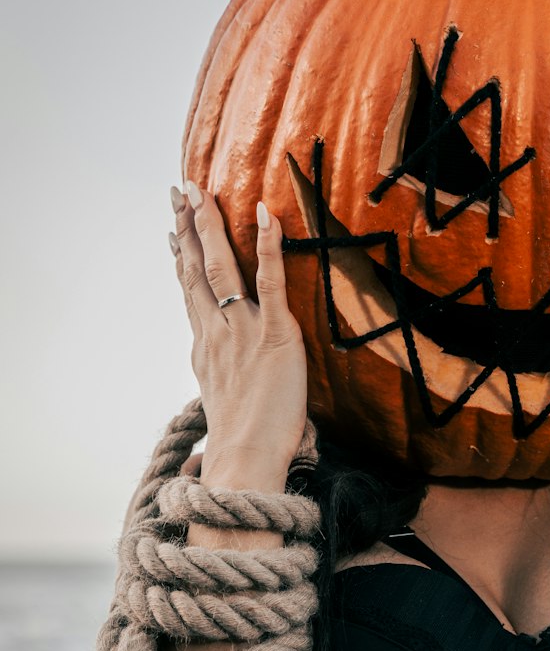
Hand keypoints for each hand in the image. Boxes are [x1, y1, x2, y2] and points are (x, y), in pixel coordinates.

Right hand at [169, 181, 307, 475]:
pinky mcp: (275, 334)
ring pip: (221, 267)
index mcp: (205, 347)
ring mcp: (242, 330)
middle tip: (179, 191)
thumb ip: (220, 376)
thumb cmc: (244, 443)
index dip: (180, 257)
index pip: (190, 292)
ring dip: (211, 225)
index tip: (172, 229)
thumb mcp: (223, 401)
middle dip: (187, 227)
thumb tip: (215, 369)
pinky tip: (265, 214)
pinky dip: (267, 245)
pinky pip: (269, 281)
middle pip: (195, 270)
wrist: (247, 459)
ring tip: (203, 191)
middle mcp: (216, 332)